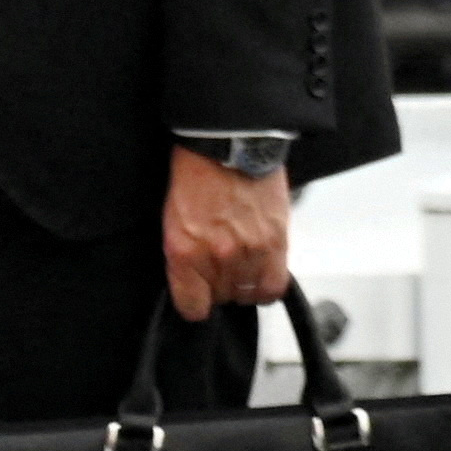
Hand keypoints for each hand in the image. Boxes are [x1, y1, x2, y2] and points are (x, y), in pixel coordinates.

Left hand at [161, 147, 293, 321]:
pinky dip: (269, 284)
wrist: (231, 143)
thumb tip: (198, 283)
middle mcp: (217, 257)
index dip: (196, 304)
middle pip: (222, 299)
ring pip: (249, 295)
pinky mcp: (276, 241)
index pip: (192, 307)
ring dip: (246, 285)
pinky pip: (275, 285)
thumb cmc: (198, 175)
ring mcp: (249, 251)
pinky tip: (263, 271)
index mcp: (184, 253)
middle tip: (222, 268)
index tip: (199, 297)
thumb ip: (185, 257)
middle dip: (221, 287)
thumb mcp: (174, 220)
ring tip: (243, 267)